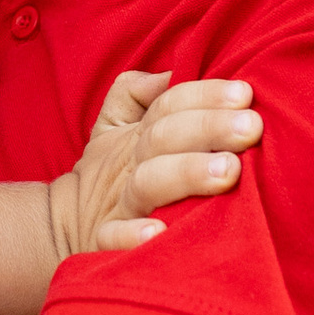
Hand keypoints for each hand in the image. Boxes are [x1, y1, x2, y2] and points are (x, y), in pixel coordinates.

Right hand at [46, 70, 261, 264]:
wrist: (62, 222)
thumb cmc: (113, 168)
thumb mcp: (116, 121)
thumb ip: (138, 91)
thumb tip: (170, 73)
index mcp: (138, 134)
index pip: (169, 105)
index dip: (205, 95)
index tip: (245, 94)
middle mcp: (130, 164)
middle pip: (164, 138)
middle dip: (209, 128)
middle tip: (251, 127)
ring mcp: (118, 203)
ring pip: (148, 184)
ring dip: (187, 174)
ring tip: (229, 171)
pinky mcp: (104, 241)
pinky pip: (113, 239)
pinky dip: (132, 237)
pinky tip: (159, 233)